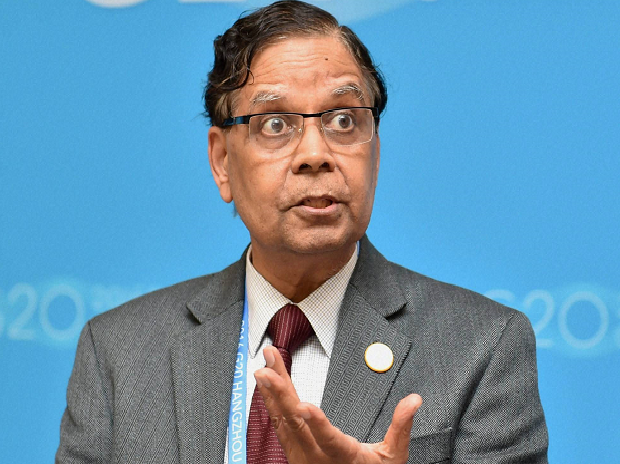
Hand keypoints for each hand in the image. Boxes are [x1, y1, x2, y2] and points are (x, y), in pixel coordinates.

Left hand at [254, 346, 422, 463]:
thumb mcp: (392, 458)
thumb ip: (401, 427)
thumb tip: (414, 400)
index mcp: (342, 458)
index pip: (329, 439)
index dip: (316, 423)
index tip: (304, 406)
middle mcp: (315, 457)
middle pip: (295, 424)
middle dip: (280, 392)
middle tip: (267, 368)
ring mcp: (299, 455)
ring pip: (282, 421)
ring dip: (272, 391)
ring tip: (265, 365)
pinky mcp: (292, 451)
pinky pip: (279, 425)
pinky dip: (272, 402)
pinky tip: (267, 385)